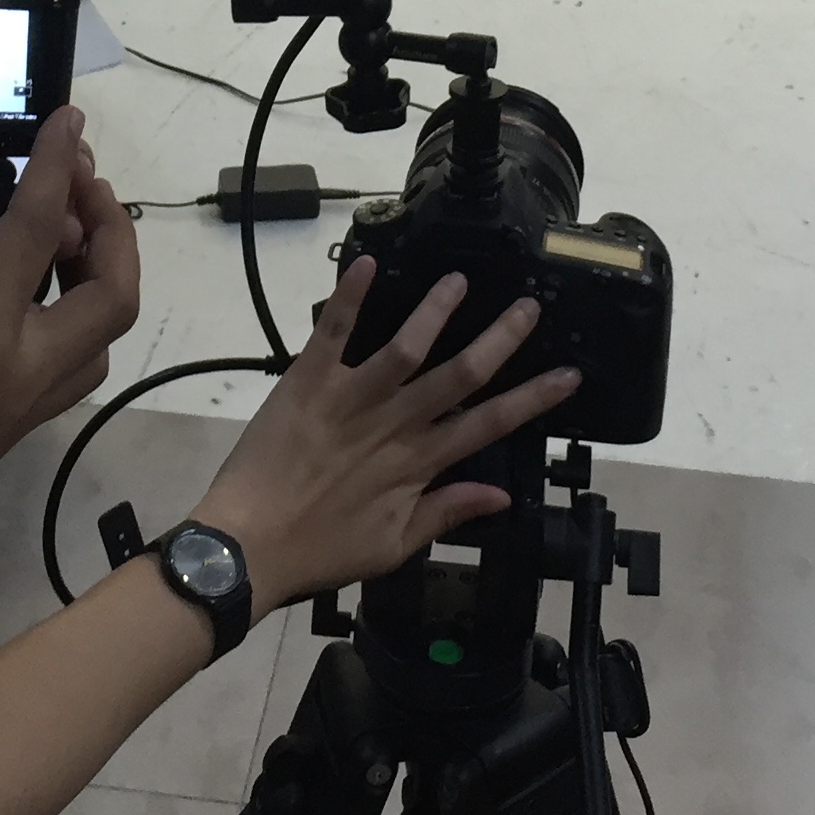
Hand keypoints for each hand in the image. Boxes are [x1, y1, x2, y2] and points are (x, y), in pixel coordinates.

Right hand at [0, 107, 139, 585]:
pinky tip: (14, 306)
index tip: (70, 122)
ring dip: (99, 286)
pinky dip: (64, 326)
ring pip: (96, 345)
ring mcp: (15, 419)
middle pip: (114, 298)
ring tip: (60, 243)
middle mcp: (20, 379)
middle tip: (80, 188)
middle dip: (114, 231)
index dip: (58, 168)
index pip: (39, 233)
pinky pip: (60, 375)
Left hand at [188, 258, 579, 609]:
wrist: (246, 546)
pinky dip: (349, 297)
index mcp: (416, 465)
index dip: (532, 399)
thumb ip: (446, 512)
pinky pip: (331, 332)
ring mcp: (349, 400)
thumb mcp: (392, 546)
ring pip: (404, 347)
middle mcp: (392, 425)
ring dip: (434, 311)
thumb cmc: (318, 551)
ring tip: (460, 279)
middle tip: (528, 307)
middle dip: (498, 339)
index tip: (568, 374)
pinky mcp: (307, 382)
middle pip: (458, 376)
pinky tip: (367, 263)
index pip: (488, 425)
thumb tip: (501, 495)